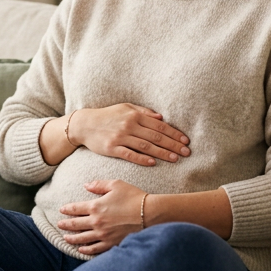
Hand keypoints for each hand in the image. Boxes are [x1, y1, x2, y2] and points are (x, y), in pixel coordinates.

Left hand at [57, 180, 146, 254]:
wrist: (149, 213)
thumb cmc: (133, 197)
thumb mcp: (116, 184)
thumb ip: (99, 184)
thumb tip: (86, 185)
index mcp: (96, 206)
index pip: (75, 209)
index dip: (67, 209)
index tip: (61, 210)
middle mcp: (96, 222)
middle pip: (76, 225)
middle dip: (66, 225)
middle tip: (59, 225)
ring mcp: (103, 234)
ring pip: (82, 238)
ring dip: (72, 238)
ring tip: (66, 238)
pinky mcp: (111, 243)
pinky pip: (95, 249)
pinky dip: (86, 250)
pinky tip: (81, 250)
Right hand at [69, 104, 190, 166]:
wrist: (84, 124)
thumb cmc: (107, 116)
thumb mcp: (125, 108)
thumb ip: (143, 112)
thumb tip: (161, 117)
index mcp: (134, 115)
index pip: (159, 125)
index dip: (174, 133)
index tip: (185, 140)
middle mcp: (129, 125)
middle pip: (156, 137)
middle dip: (173, 145)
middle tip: (186, 152)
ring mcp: (120, 137)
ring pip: (146, 146)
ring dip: (162, 153)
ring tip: (175, 158)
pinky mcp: (112, 148)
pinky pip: (130, 155)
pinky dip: (142, 159)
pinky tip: (153, 163)